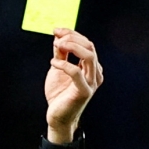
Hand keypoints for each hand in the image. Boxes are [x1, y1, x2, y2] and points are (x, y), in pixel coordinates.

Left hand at [45, 29, 103, 143]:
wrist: (57, 117)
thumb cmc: (59, 95)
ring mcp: (92, 82)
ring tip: (57, 47)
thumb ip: (60, 54)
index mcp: (91, 67)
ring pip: (89, 56)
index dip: (72, 34)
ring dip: (72, 46)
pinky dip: (64, 64)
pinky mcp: (84, 92)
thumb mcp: (58, 69)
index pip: (86, 43)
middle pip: (89, 46)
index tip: (56, 30)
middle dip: (72, 38)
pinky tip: (53, 63)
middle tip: (56, 38)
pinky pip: (76, 73)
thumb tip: (58, 37)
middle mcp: (95, 73)